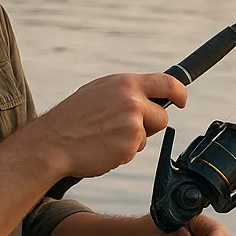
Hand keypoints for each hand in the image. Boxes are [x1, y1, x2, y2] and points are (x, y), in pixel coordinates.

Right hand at [37, 73, 187, 178]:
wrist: (53, 142)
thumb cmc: (73, 119)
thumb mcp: (99, 92)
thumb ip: (124, 92)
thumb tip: (146, 95)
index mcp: (125, 83)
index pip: (166, 82)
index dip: (180, 92)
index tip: (182, 100)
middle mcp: (132, 100)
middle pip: (162, 115)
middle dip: (152, 125)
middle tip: (132, 129)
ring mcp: (132, 122)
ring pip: (148, 135)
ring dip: (134, 140)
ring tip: (106, 137)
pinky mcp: (130, 144)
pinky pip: (135, 150)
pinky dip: (122, 152)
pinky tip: (103, 148)